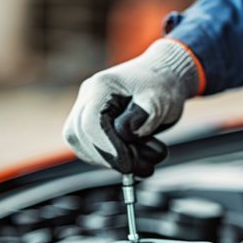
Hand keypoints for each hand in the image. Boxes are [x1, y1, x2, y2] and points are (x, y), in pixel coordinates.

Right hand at [63, 39, 199, 176]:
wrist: (162, 78)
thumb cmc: (161, 85)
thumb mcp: (159, 99)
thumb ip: (143, 116)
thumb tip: (126, 133)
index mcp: (102, 87)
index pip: (91, 123)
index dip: (107, 148)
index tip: (128, 164)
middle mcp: (88, 98)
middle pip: (80, 137)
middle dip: (110, 158)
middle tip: (140, 164)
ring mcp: (86, 112)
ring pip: (84, 147)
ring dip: (113, 162)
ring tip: (145, 160)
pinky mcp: (92, 127)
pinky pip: (91, 150)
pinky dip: (113, 160)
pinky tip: (135, 158)